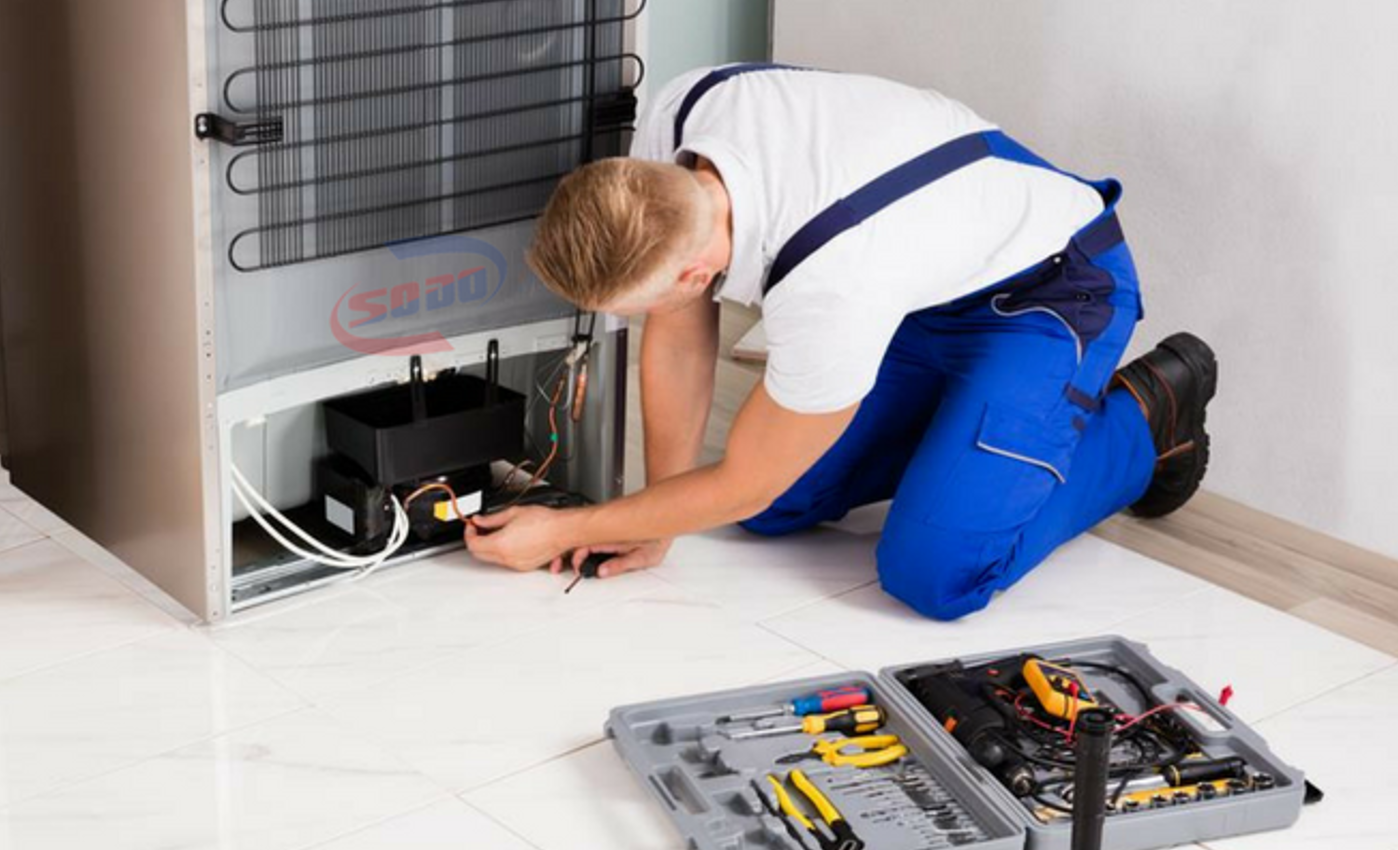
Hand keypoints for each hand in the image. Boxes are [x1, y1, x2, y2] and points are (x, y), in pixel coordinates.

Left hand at [464, 506, 569, 570]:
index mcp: (501, 544)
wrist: (562, 531)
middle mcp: (507, 558)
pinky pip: (505, 561)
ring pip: (492, 559)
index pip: (473, 544)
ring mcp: (516, 564)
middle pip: (480, 554)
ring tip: (497, 532)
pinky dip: (502, 552)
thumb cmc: (544, 521)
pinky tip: (509, 540)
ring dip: (489, 547)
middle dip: (477, 541)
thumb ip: (492, 519)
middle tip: (480, 529)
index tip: (472, 526)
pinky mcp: (524, 566)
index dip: (469, 533)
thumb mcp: (513, 513)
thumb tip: (480, 520)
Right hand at [553, 539, 672, 578]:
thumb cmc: (655, 541)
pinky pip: (587, 540)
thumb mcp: (641, 556)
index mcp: (612, 539)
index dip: (575, 557)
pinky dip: (577, 548)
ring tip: (559, 563)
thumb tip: (602, 573)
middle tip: (557, 567)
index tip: (575, 569)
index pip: (586, 546)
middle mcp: (605, 535)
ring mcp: (605, 534)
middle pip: (577, 542)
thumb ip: (620, 565)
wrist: (663, 527)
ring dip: (569, 551)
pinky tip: (573, 556)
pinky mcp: (606, 536)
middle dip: (564, 554)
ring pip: (580, 540)